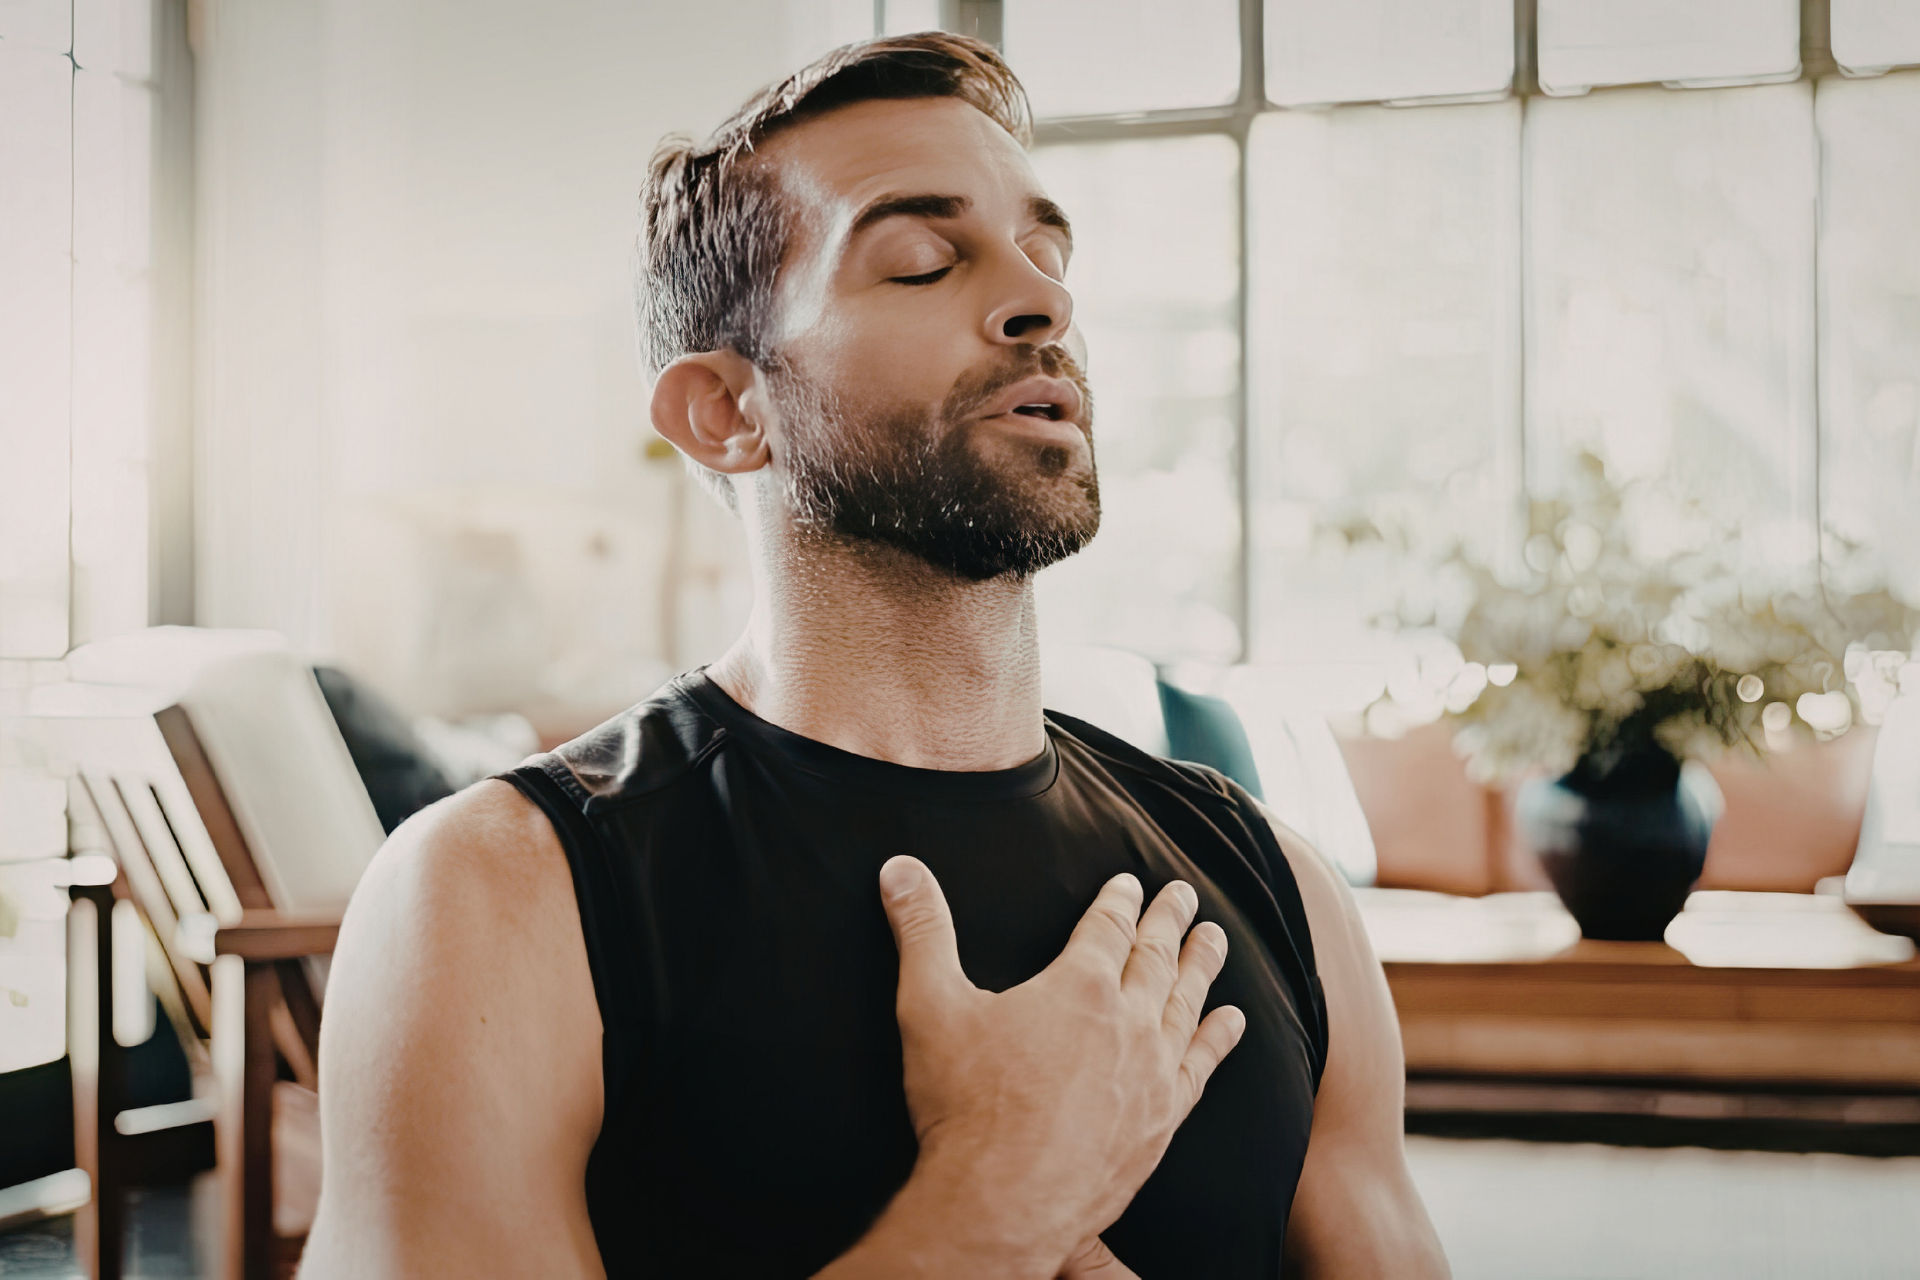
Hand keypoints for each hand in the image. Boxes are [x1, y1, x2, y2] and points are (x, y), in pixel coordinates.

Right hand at [877, 857, 1244, 1274]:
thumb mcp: (929, 1006)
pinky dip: (1218, 1038)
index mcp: (1077, 986)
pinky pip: (1200, 1067)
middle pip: (1155, 956)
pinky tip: (1231, 1021)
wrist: (1003, 1202)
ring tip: (1215, 938)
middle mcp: (1126, 1021)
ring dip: (1201, 965)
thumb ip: (921, 931)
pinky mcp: (1161, 1120)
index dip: (1119, 901)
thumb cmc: (965, 1106)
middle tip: (1184, 894)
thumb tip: (899, 869)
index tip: (1132, 883)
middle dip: (1168, 920)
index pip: (1107, 927)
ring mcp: (1151, 1072)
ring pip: (1186, 1003)